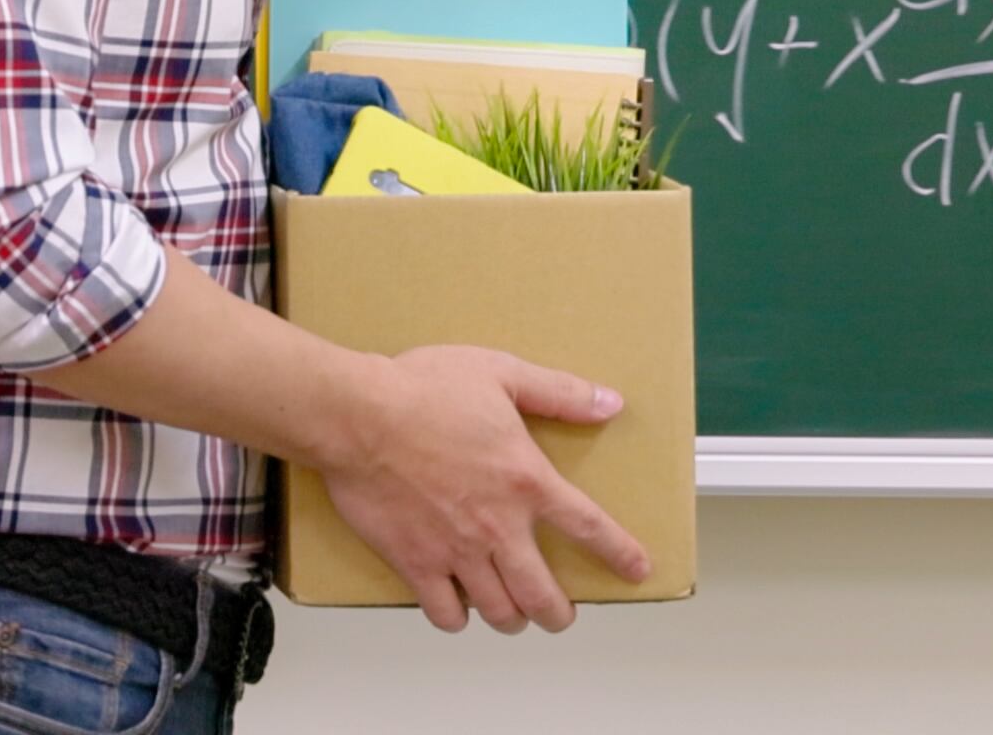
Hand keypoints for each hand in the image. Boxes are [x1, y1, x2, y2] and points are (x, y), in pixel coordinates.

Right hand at [320, 345, 651, 633]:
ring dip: (513, 619)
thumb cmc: (421, 390)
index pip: (590, 529)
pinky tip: (457, 606)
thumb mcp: (500, 373)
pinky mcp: (415, 562)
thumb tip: (607, 402)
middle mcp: (498, 526)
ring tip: (513, 614)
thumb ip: (558, 392)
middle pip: (544, 597)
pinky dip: (456, 618)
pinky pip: (444, 613)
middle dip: (559, 614)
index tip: (636, 570)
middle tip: (559, 613)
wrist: (356, 415)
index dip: (619, 554)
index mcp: (526, 481)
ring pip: (499, 612)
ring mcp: (456, 550)